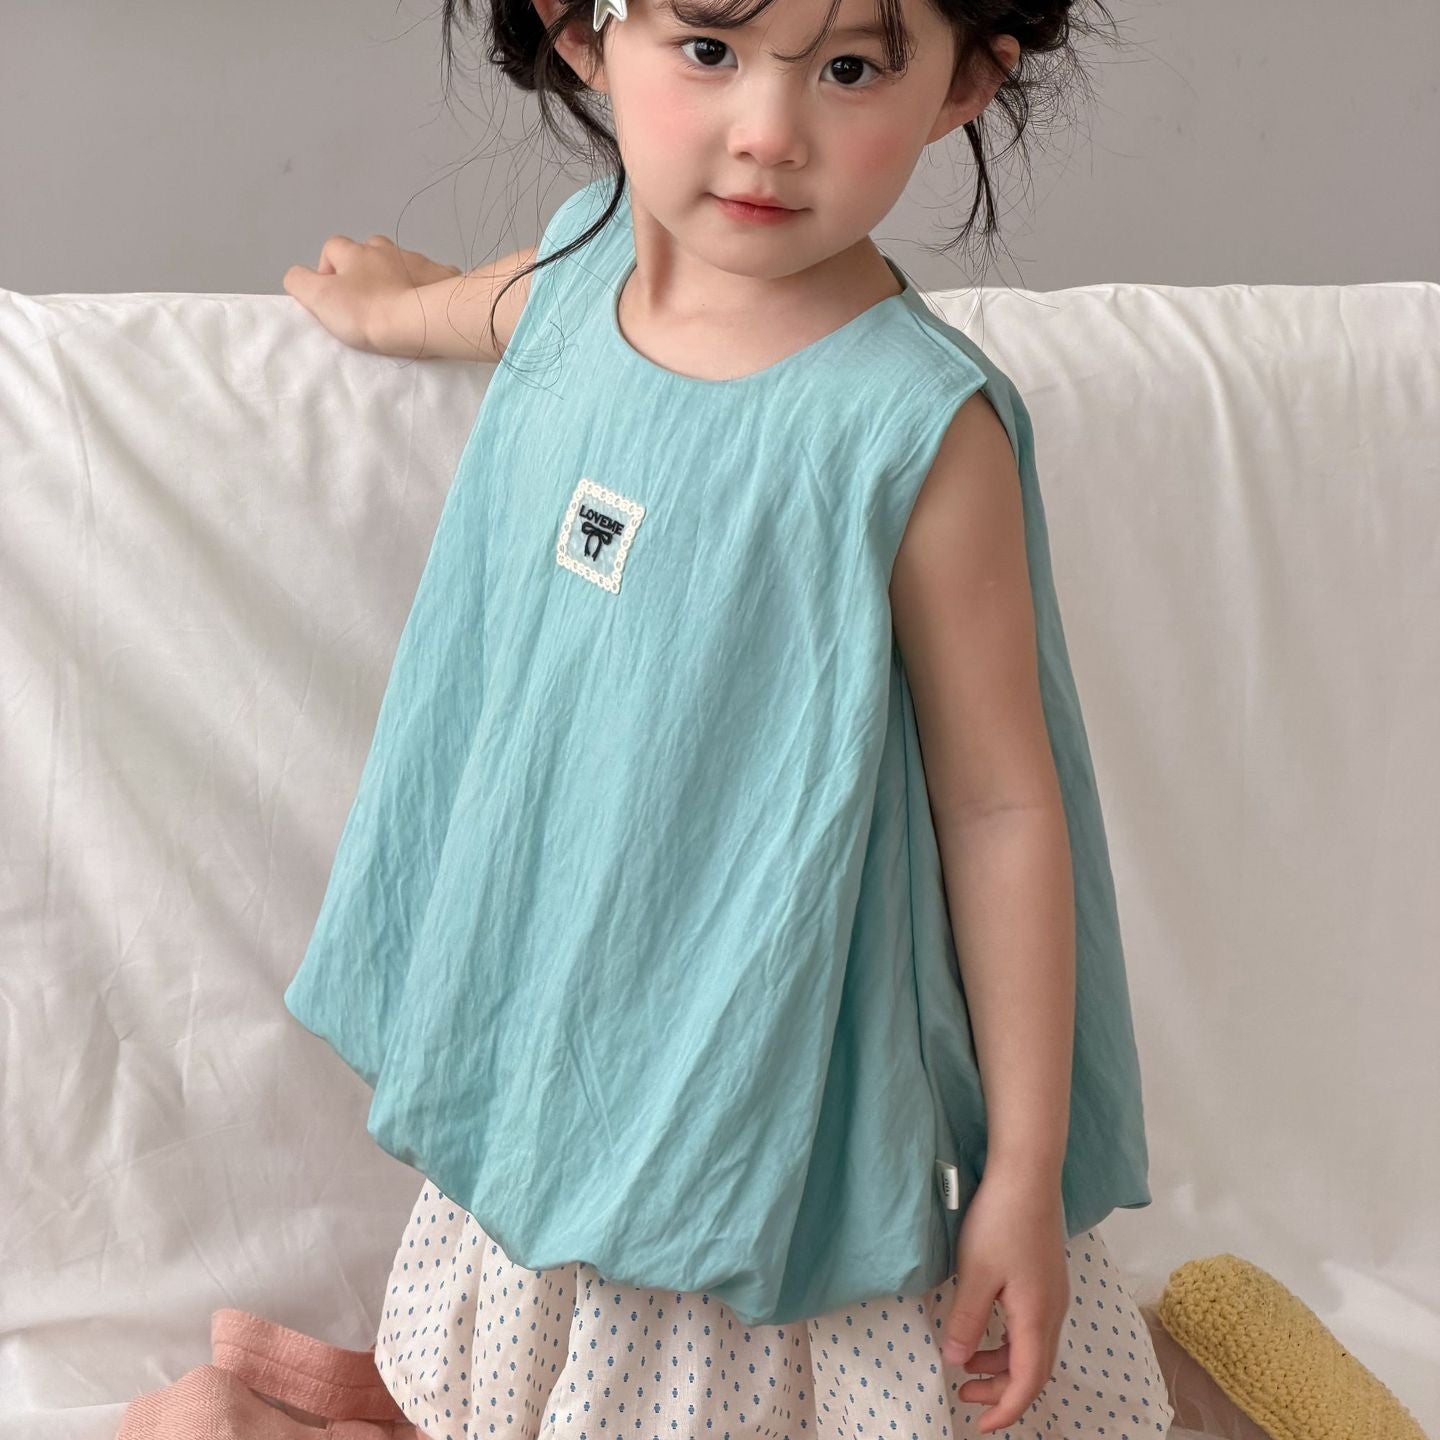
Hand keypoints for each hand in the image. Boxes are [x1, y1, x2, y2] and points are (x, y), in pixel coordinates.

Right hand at [282, 234, 461, 353]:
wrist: (422, 321)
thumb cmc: (367, 312)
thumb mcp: (319, 297)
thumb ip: (299, 281)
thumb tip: (299, 276)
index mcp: (354, 251)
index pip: (332, 249)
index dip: (329, 272)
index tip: (336, 299)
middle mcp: (385, 248)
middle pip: (368, 252)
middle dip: (365, 272)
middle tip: (368, 304)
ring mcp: (416, 259)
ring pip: (400, 262)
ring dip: (396, 277)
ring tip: (398, 306)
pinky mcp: (442, 274)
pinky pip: (433, 275)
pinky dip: (427, 285)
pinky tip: (428, 304)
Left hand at [939, 1170, 1070, 1434]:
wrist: (1027, 1176)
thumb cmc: (1000, 1222)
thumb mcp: (975, 1274)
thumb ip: (968, 1321)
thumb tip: (958, 1361)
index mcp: (1037, 1317)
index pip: (1027, 1381)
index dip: (1005, 1409)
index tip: (979, 1425)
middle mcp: (1053, 1312)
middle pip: (1033, 1370)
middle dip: (1000, 1391)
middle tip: (965, 1396)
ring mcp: (1053, 1294)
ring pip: (1032, 1347)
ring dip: (1002, 1364)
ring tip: (967, 1363)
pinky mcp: (1046, 1279)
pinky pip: (1031, 1326)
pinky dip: (1009, 1340)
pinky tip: (985, 1327)